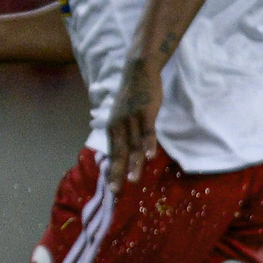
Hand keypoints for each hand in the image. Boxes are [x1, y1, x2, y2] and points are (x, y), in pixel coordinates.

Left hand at [106, 56, 161, 188]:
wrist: (139, 71)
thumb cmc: (132, 96)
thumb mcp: (121, 115)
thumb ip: (122, 133)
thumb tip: (123, 151)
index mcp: (113, 127)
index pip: (112, 153)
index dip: (113, 171)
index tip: (112, 189)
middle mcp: (119, 125)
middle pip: (120, 153)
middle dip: (118, 173)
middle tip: (117, 191)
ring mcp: (132, 119)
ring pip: (134, 145)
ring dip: (134, 164)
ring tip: (134, 180)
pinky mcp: (146, 112)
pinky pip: (148, 131)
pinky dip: (148, 144)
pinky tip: (150, 157)